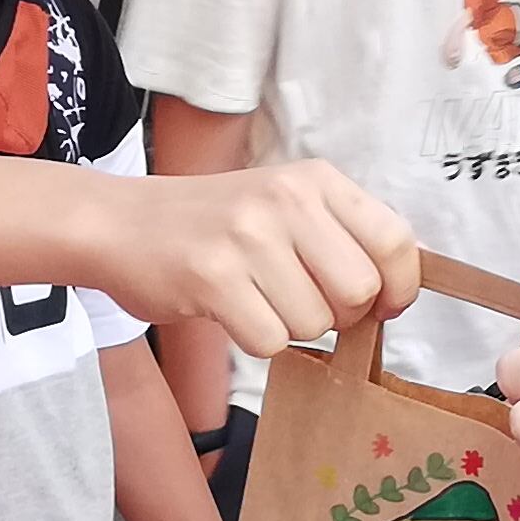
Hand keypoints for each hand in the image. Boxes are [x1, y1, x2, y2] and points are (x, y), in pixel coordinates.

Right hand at [84, 164, 416, 357]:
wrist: (119, 222)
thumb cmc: (211, 224)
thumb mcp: (283, 204)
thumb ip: (341, 236)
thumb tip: (397, 290)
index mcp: (314, 180)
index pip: (395, 240)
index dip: (399, 287)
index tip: (384, 306)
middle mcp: (286, 199)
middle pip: (359, 291)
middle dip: (340, 316)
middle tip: (303, 304)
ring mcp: (248, 236)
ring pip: (314, 322)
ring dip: (290, 328)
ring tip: (255, 298)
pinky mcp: (213, 277)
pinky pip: (270, 341)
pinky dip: (255, 340)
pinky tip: (231, 311)